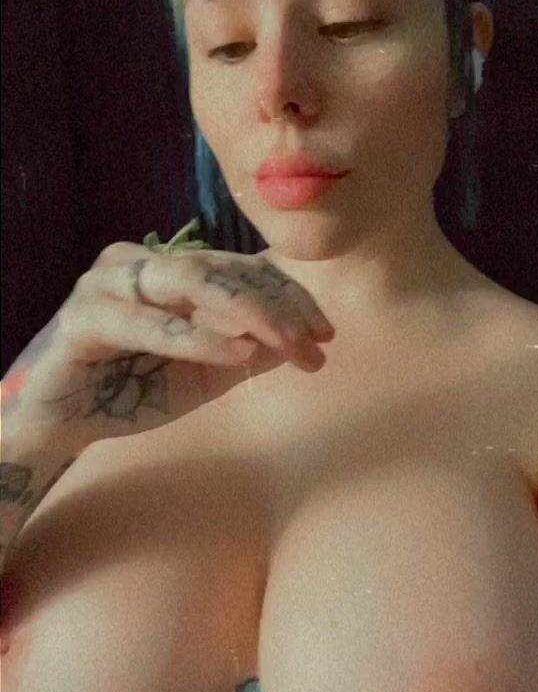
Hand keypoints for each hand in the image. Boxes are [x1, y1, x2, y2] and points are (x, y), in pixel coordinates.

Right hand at [3, 226, 333, 438]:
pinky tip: (239, 353)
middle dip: (277, 305)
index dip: (288, 297)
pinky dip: (197, 336)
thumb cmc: (130, 393)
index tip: (326, 334)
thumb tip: (306, 339)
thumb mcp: (206, 374)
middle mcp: (136, 263)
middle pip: (222, 269)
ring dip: (248, 312)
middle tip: (317, 343)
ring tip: (288, 344)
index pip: (239, 267)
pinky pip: (149, 322)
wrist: (57, 427)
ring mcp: (107, 284)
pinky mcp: (85, 319)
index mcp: (165, 268)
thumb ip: (250, 352)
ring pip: (190, 280)